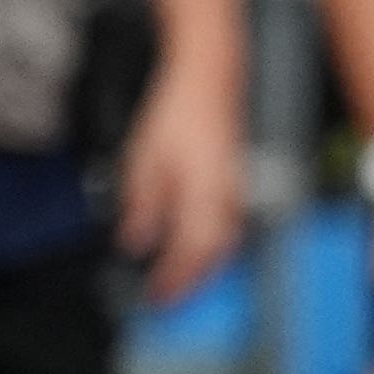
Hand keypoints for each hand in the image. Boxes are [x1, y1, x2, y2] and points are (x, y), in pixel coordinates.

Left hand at [112, 58, 244, 304]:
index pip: (190, 249)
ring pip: (228, 239)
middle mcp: (223, 192)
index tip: (156, 297)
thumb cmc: (177, 110)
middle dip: (193, 281)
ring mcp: (234, 185)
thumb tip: (137, 241)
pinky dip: (216, 243)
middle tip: (169, 298)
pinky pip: (232, 222)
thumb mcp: (143, 157)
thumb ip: (142, 204)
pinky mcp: (236, 179)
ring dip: (206, 265)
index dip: (173, 279)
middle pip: (215, 251)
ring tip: (182, 279)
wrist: (209, 75)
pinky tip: (200, 246)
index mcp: (199, 189)